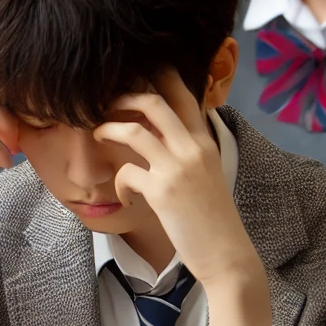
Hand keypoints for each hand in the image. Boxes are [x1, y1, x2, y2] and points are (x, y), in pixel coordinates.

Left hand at [92, 75, 269, 325]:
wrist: (227, 254)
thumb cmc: (213, 217)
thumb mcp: (207, 174)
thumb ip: (188, 150)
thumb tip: (160, 134)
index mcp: (205, 142)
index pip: (185, 96)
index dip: (160, 77)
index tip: (138, 71)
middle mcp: (193, 149)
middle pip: (155, 103)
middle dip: (124, 97)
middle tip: (106, 102)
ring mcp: (177, 168)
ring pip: (133, 131)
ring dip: (108, 129)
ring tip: (98, 133)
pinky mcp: (162, 191)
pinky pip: (126, 173)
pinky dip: (119, 184)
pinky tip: (124, 198)